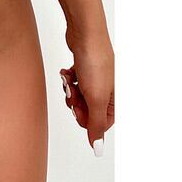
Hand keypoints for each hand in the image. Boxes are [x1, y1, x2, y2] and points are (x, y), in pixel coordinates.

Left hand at [61, 31, 113, 155]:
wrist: (84, 34)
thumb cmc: (94, 60)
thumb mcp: (95, 98)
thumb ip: (96, 124)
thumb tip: (97, 147)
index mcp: (114, 99)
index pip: (101, 123)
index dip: (86, 119)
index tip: (78, 110)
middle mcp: (107, 89)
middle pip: (87, 109)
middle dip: (76, 103)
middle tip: (73, 93)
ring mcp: (95, 77)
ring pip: (78, 95)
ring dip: (70, 89)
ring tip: (69, 80)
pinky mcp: (84, 67)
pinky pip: (74, 81)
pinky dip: (68, 78)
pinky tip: (67, 72)